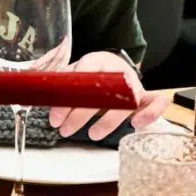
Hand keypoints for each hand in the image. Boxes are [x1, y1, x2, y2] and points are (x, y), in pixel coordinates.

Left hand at [47, 51, 168, 140]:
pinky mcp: (146, 95)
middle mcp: (118, 70)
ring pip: (127, 100)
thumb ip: (61, 83)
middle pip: (103, 92)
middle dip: (82, 114)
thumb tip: (38, 98)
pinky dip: (151, 113)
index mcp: (97, 61)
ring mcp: (134, 83)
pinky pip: (156, 102)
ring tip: (92, 135)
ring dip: (108, 121)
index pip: (83, 75)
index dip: (68, 98)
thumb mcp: (74, 73)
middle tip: (66, 130)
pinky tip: (136, 125)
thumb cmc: (91, 73)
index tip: (55, 118)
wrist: (114, 67)